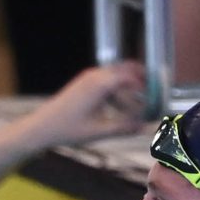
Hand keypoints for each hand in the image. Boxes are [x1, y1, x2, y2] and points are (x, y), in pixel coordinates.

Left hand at [20, 62, 150, 149]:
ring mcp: (89, 77)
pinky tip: (121, 106)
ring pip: (117, 72)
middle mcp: (95, 75)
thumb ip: (124, 128)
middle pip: (126, 68)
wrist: (43, 126)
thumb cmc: (68, 129)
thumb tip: (145, 128)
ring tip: (140, 101)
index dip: (146, 86)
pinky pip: (107, 78)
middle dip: (142, 79)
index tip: (156, 98)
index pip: (130, 77)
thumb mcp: (99, 131)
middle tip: (155, 93)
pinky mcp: (85, 82)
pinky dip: (118, 87)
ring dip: (130, 83)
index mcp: (100, 84)